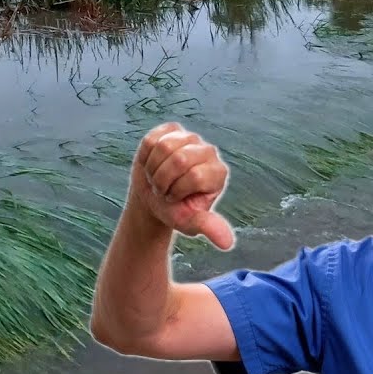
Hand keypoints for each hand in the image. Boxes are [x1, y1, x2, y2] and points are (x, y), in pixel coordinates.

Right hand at [130, 122, 234, 249]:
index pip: (195, 175)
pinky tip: (152, 164)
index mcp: (218, 173)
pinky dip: (145, 157)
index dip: (177, 191)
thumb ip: (208, 226)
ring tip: (158, 178)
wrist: (154, 199)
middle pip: (179, 159)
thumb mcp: (189, 222)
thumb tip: (227, 244)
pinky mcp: (171, 130)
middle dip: (163, 180)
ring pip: (163, 146)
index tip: (175, 199)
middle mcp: (208, 152)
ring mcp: (190, 138)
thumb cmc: (175, 211)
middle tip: (164, 189)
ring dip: (153, 169)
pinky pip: (151, 140)